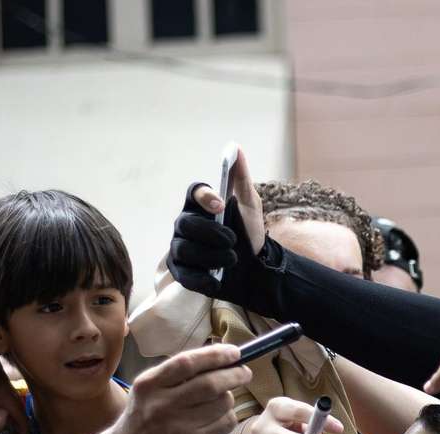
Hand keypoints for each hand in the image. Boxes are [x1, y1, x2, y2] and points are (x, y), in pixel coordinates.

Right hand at [113, 344, 251, 433]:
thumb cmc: (147, 413)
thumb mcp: (150, 387)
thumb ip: (180, 371)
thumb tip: (223, 355)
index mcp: (149, 385)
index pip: (187, 363)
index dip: (215, 355)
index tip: (234, 352)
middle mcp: (161, 406)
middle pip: (210, 384)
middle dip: (235, 375)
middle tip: (244, 373)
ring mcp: (178, 428)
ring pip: (223, 403)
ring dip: (229, 397)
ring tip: (220, 398)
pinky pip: (226, 422)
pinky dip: (228, 415)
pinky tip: (217, 416)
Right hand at [166, 148, 273, 304]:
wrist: (258, 270)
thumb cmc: (251, 234)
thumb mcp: (251, 205)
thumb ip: (242, 178)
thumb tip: (235, 147)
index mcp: (202, 206)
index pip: (193, 192)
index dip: (204, 196)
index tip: (221, 204)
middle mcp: (186, 225)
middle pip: (184, 223)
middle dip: (210, 233)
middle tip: (232, 240)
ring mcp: (181, 248)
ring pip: (183, 249)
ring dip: (210, 256)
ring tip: (231, 259)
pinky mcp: (182, 272)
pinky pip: (183, 274)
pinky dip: (201, 278)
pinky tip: (217, 280)